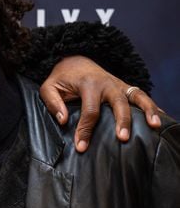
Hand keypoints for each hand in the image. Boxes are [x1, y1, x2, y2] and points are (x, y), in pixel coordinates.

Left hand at [39, 56, 161, 152]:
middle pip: (118, 103)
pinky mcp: (125, 88)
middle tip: (122, 138)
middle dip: (121, 120)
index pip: (90, 110)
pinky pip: (141, 96)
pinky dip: (152, 107)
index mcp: (89, 84)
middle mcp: (108, 83)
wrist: (76, 60)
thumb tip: (62, 120)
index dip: (85, 130)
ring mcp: (119, 85)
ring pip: (137, 96)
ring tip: (154, 125)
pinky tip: (158, 120)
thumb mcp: (49, 87)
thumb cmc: (62, 78)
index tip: (81, 147)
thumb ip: (52, 103)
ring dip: (147, 110)